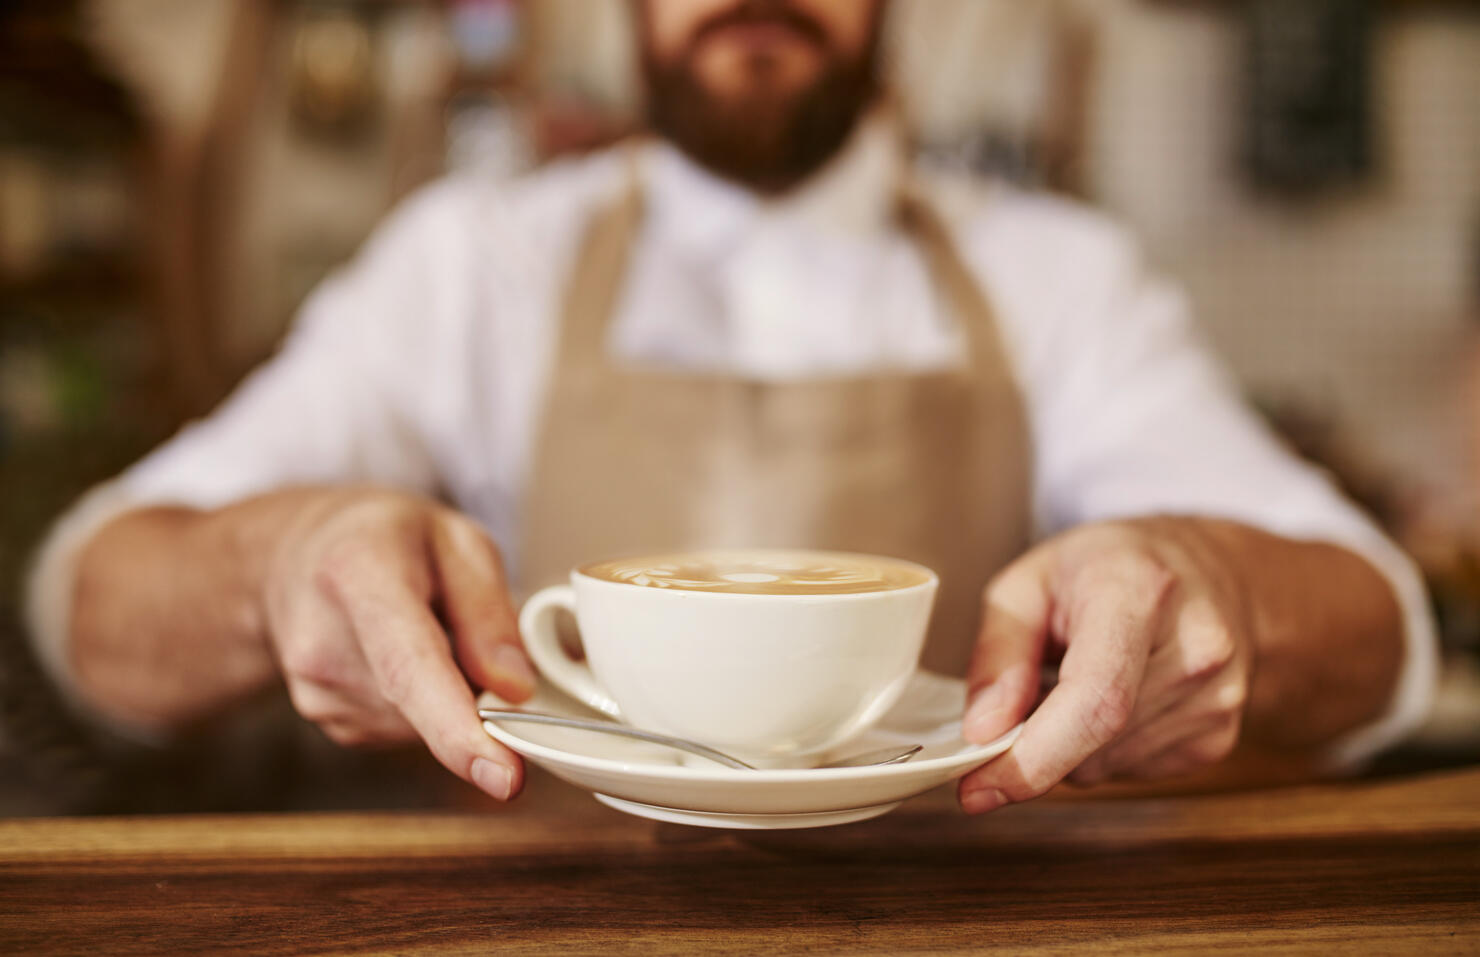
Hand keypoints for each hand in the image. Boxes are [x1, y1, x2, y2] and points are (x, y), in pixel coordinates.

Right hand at [262, 488, 534, 800]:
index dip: (458, 729)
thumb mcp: (456, 540)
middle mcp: (323, 642)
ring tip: (419, 628)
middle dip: (473, 688)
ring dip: (447, 693)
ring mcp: (317, 691)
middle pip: (426, 703)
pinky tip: (399, 657)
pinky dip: (425, 704)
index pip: (410, 667)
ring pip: (424, 724)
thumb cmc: (385, 539)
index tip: (504, 778)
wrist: (295, 554)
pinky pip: (408, 731)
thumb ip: (490, 611)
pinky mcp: (328, 721)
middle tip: (463, 625)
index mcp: (359, 575)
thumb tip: (516, 689)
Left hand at [957, 518, 1254, 813]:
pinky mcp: (1219, 738)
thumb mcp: (1029, 580)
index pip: (1097, 699)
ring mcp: (1217, 699)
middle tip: (1019, 698)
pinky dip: (1099, 748)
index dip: (1033, 756)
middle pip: (1092, 742)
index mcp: (1141, 592)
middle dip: (1031, 742)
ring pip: (1103, 767)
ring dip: (1066, 744)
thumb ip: (998, 652)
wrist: (1214, 570)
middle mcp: (1195, 649)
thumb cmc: (1111, 566)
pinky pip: (1129, 771)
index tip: (977, 785)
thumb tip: (982, 731)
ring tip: (1077, 678)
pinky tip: (1113, 697)